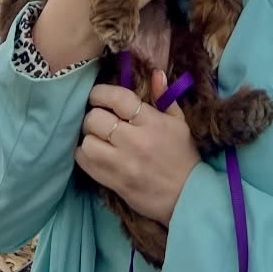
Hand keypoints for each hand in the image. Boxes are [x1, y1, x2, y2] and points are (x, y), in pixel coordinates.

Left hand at [76, 71, 200, 226]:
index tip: (97, 95)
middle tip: (99, 117)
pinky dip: (84, 155)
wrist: (187, 198)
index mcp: (151, 123)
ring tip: (96, 136)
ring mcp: (122, 164)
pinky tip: (93, 152)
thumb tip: (155, 73)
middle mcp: (134, 142)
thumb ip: (165, 98)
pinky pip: (86, 164)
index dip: (101, 92)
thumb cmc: (183, 157)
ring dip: (88, 136)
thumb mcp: (179, 124)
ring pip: (87, 142)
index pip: (117, 99)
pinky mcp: (113, 183)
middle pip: (96, 119)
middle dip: (93, 114)